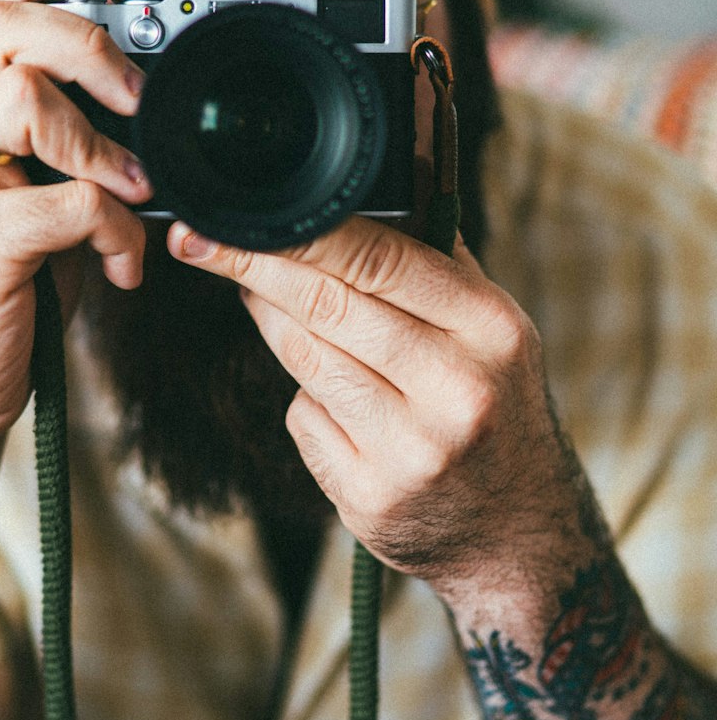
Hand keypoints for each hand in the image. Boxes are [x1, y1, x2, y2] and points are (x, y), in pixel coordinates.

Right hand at [0, 0, 151, 454]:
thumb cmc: (6, 287)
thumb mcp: (32, 197)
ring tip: (136, 188)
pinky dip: (116, 233)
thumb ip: (64, 142)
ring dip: (103, 143)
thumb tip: (144, 99)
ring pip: (24, 103)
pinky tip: (123, 267)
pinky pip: (68, 204)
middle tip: (135, 95)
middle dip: (85, 44)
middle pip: (0, 31)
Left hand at [167, 216, 584, 595]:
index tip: (241, 214)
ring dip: (267, 320)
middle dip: (253, 267)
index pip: (380, 259)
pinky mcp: (369, 497)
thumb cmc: (495, 406)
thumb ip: (434, 262)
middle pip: (327, 307)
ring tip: (257, 294)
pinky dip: (303, 397)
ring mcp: (410, 451)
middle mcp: (457, 390)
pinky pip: (303, 419)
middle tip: (201, 241)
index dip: (299, 231)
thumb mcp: (492, 331)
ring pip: (304, 360)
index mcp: (490, 330)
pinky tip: (328, 397)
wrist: (517, 531)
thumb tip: (370, 188)